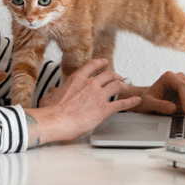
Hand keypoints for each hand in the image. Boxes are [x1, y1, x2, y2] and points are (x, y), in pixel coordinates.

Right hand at [24, 59, 139, 146]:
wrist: (55, 120)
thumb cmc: (50, 111)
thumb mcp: (48, 98)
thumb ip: (53, 92)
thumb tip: (52, 91)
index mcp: (77, 79)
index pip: (93, 66)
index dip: (100, 63)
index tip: (104, 63)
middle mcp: (90, 84)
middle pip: (108, 74)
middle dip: (115, 75)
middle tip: (117, 77)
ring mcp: (98, 96)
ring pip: (116, 85)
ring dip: (122, 85)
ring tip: (125, 86)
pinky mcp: (104, 109)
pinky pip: (121, 103)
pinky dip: (131, 101)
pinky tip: (136, 100)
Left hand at [126, 71, 184, 114]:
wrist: (149, 101)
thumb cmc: (147, 100)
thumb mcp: (148, 103)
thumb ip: (159, 105)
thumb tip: (174, 108)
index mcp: (168, 77)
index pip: (183, 86)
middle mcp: (179, 77)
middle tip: (177, 112)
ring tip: (175, 111)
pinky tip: (179, 110)